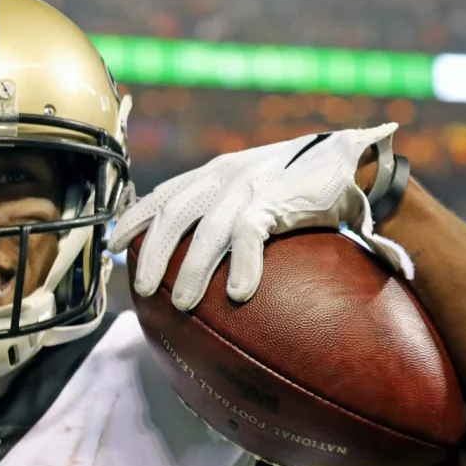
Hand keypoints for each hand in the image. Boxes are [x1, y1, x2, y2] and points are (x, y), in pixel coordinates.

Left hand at [110, 122, 412, 310]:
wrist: (353, 160)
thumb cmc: (303, 182)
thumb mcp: (256, 188)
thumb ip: (229, 212)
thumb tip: (207, 255)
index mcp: (214, 172)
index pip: (163, 194)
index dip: (134, 218)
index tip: (112, 244)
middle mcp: (224, 175)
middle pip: (172, 215)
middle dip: (150, 252)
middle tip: (141, 289)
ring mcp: (248, 186)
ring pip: (206, 232)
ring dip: (191, 270)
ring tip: (181, 305)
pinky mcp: (275, 199)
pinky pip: (250, 236)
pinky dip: (242, 266)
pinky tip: (237, 295)